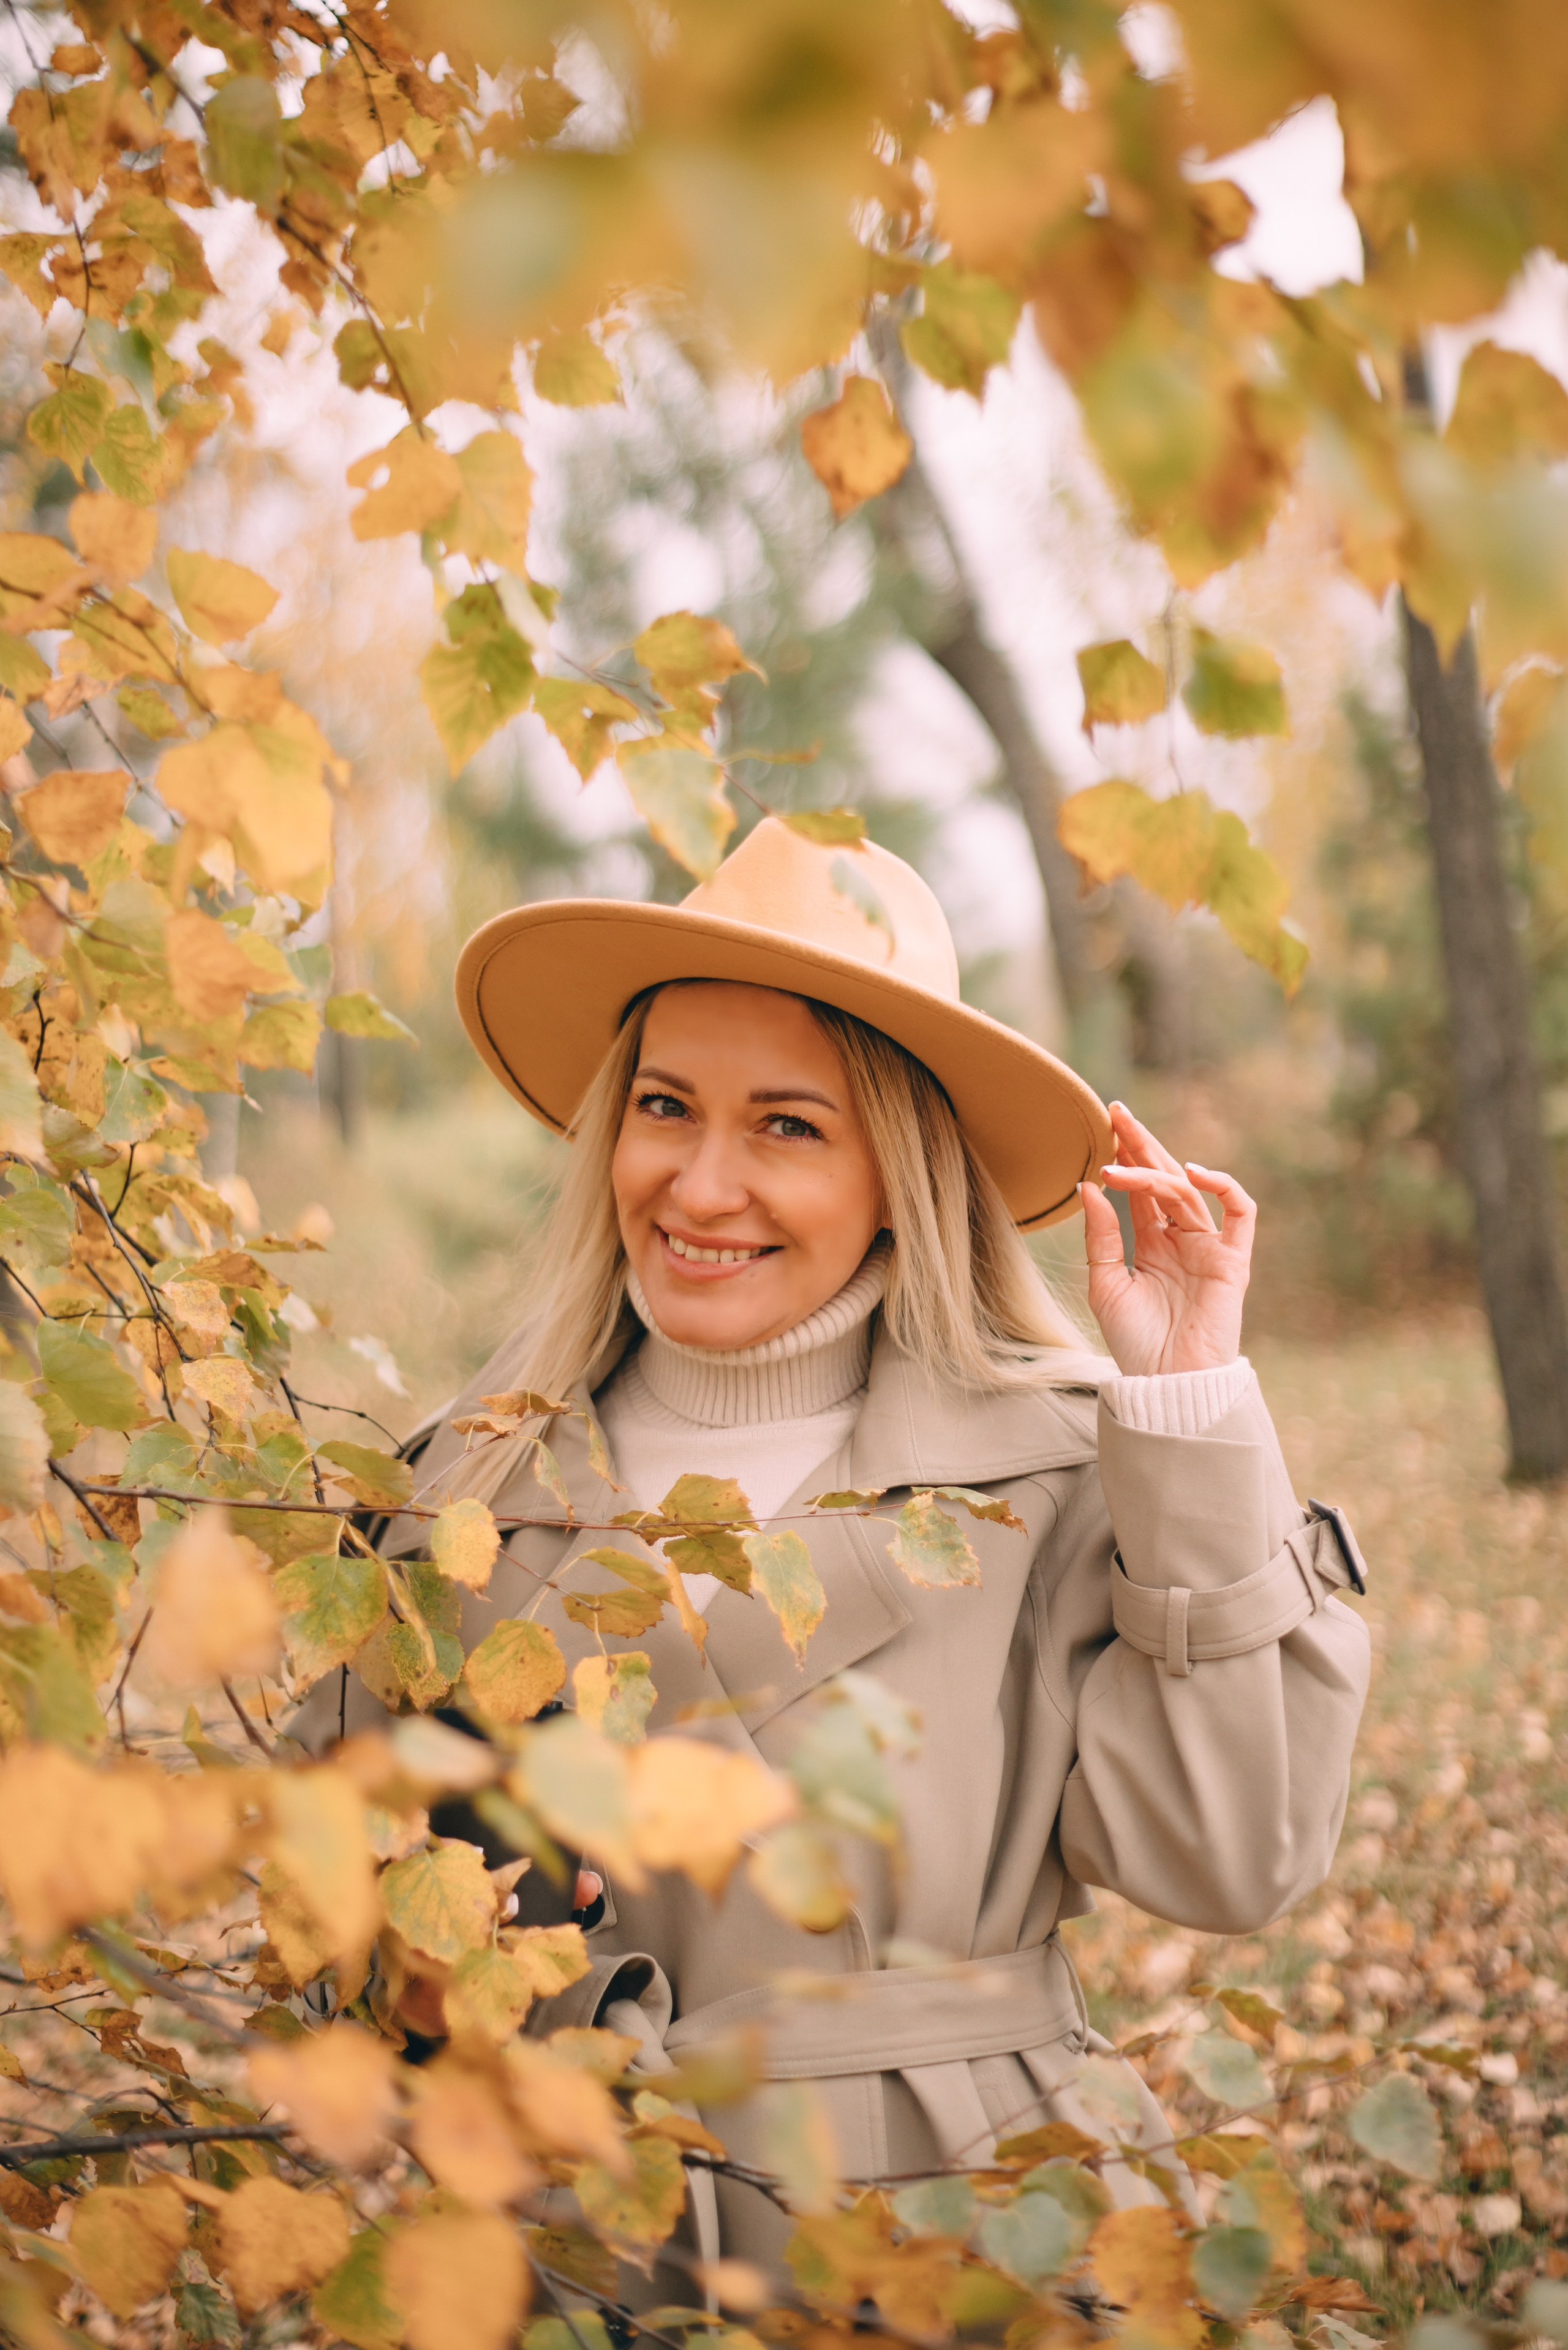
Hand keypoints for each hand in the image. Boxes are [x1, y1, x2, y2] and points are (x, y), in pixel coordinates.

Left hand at [1081, 1103, 1255, 1376]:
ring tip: (1119, 1162)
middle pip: (1163, 1179)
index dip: (1125, 1157)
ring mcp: (1208, 1247)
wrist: (1167, 1384)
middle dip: (1141, 1145)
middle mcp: (1181, 1240)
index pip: (1140, 1190)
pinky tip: (1189, 1173)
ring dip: (1153, 1172)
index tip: (1104, 1125)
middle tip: (1116, 1113)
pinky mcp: (1233, 1260)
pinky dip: (1222, 1186)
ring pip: (1187, 1192)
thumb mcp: (1105, 1285)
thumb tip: (1087, 1187)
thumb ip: (1101, 1236)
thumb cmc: (1135, 1344)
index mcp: (1152, 1244)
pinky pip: (1240, 1213)